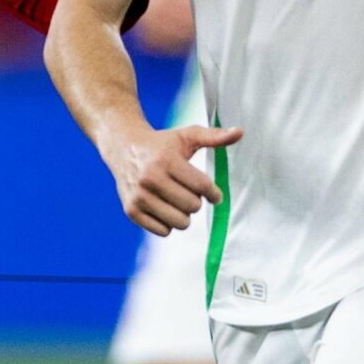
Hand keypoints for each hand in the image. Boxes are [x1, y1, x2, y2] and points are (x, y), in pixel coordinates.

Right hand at [110, 122, 241, 235]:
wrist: (123, 147)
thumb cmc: (162, 144)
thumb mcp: (187, 136)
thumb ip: (214, 137)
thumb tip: (240, 132)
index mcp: (166, 160)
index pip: (201, 186)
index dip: (214, 193)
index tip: (214, 195)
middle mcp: (150, 179)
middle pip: (192, 207)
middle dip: (196, 201)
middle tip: (189, 193)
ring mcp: (139, 196)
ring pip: (180, 222)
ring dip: (184, 215)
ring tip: (177, 201)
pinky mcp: (131, 211)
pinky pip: (164, 231)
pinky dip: (168, 223)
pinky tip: (164, 208)